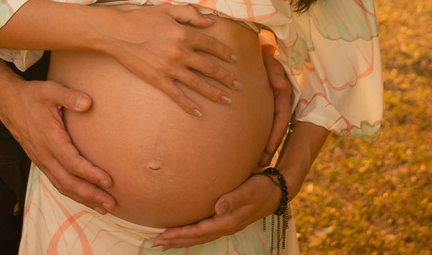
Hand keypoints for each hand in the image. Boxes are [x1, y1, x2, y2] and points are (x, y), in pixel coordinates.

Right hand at [0, 78, 115, 212]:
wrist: (8, 102)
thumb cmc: (31, 96)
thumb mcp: (50, 90)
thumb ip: (69, 96)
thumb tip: (88, 103)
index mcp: (49, 139)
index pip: (72, 163)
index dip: (91, 174)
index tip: (109, 181)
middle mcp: (44, 154)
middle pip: (68, 182)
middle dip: (90, 195)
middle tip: (111, 203)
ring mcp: (41, 160)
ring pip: (62, 186)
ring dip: (83, 198)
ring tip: (103, 207)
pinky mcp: (41, 161)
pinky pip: (57, 182)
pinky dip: (72, 192)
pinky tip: (84, 196)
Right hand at [98, 4, 240, 114]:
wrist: (116, 32)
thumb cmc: (140, 17)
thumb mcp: (167, 9)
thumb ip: (190, 15)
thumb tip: (211, 22)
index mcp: (184, 34)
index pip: (211, 45)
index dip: (225, 53)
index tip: (234, 60)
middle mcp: (181, 52)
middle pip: (210, 67)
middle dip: (227, 77)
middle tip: (239, 85)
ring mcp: (170, 68)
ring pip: (198, 83)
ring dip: (215, 93)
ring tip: (227, 100)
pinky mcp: (157, 79)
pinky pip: (177, 95)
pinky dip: (188, 105)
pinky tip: (198, 112)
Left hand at [151, 172, 279, 249]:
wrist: (276, 191)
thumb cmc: (262, 188)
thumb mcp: (249, 190)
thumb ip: (234, 198)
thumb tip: (218, 207)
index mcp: (227, 221)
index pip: (198, 231)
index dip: (180, 234)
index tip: (163, 235)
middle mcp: (225, 226)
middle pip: (196, 238)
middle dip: (175, 240)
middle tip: (155, 243)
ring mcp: (226, 225)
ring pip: (199, 237)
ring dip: (182, 240)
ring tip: (164, 242)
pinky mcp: (226, 220)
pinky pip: (205, 231)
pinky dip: (192, 234)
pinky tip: (185, 232)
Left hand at [258, 33, 291, 166]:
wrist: (252, 47)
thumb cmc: (261, 52)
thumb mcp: (269, 58)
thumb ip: (274, 70)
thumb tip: (280, 86)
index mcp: (282, 92)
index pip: (281, 116)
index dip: (276, 134)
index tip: (268, 150)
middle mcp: (278, 100)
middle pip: (276, 127)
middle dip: (270, 146)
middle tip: (260, 164)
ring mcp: (270, 103)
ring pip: (269, 127)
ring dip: (264, 145)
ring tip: (256, 164)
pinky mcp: (261, 105)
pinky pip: (261, 122)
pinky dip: (257, 136)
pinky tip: (250, 150)